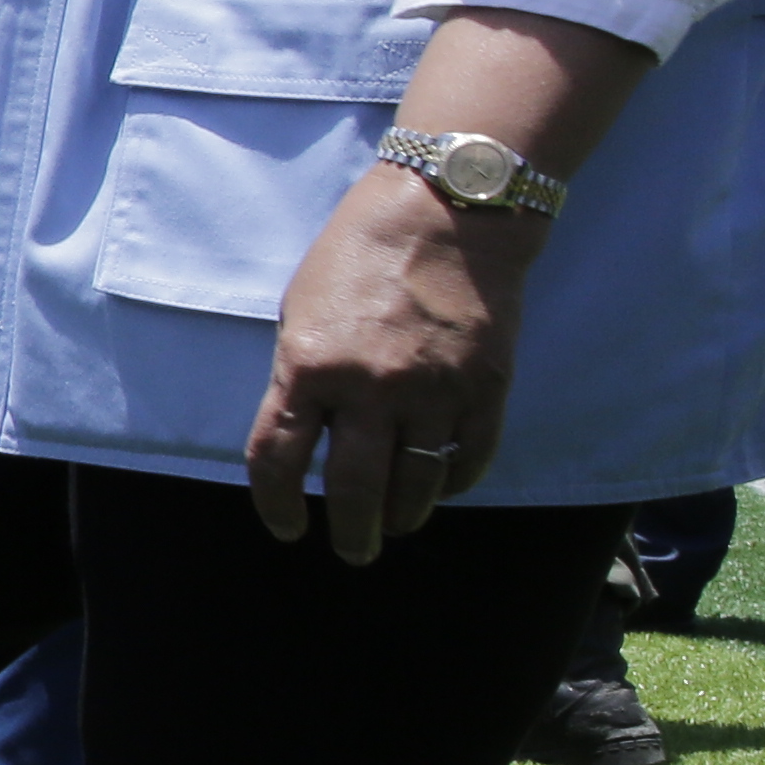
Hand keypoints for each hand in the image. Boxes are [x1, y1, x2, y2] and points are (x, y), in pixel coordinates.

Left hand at [244, 168, 533, 562]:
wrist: (445, 214)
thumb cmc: (358, 256)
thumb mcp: (300, 312)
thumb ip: (300, 378)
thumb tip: (305, 438)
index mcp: (308, 366)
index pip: (278, 460)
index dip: (277, 505)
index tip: (287, 526)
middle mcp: (369, 387)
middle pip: (354, 490)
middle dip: (350, 533)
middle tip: (351, 551)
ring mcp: (433, 391)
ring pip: (417, 485)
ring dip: (403, 516)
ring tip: (395, 526)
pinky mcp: (486, 388)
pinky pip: (469, 459)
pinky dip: (453, 482)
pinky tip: (441, 488)